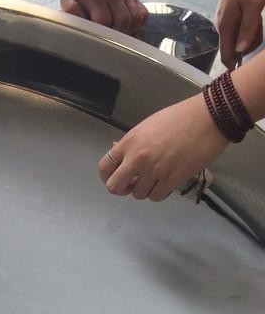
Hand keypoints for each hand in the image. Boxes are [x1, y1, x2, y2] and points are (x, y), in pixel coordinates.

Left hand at [61, 0, 148, 33]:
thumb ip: (70, 10)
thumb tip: (77, 20)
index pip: (103, 19)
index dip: (101, 31)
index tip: (97, 38)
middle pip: (122, 21)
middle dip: (115, 34)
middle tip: (108, 41)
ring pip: (134, 19)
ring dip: (126, 31)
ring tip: (116, 36)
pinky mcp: (135, 1)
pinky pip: (142, 16)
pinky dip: (137, 25)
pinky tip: (126, 29)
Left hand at [98, 95, 228, 201]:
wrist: (209, 118)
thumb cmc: (180, 117)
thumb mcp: (148, 125)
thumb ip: (131, 142)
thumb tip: (116, 150)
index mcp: (130, 142)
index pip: (105, 167)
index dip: (108, 176)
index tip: (117, 176)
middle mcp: (138, 158)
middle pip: (115, 187)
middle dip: (121, 188)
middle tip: (131, 184)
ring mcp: (155, 170)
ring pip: (138, 194)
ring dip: (144, 189)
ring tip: (155, 178)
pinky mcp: (172, 180)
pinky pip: (156, 196)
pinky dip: (158, 193)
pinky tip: (164, 183)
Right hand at [216, 0, 264, 69]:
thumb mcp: (254, 4)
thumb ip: (248, 28)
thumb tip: (240, 50)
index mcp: (226, 25)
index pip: (227, 55)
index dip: (236, 67)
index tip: (246, 73)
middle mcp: (222, 24)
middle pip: (234, 48)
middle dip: (247, 51)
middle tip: (261, 44)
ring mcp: (226, 17)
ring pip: (238, 37)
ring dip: (251, 39)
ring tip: (260, 28)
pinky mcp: (232, 10)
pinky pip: (241, 27)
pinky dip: (251, 29)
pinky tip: (258, 21)